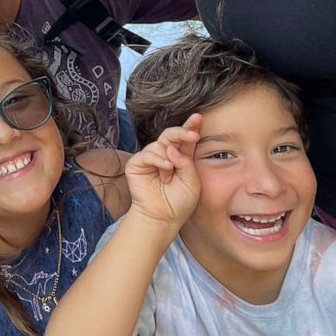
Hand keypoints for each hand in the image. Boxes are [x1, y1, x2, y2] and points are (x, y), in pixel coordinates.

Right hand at [124, 113, 201, 228]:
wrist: (163, 217)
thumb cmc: (180, 201)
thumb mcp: (192, 181)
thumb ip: (186, 163)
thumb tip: (171, 148)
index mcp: (180, 157)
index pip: (185, 138)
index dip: (190, 126)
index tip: (198, 117)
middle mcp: (164, 154)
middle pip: (171, 134)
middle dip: (181, 132)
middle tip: (192, 135)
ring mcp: (150, 158)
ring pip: (160, 145)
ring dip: (168, 159)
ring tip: (170, 176)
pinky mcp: (137, 163)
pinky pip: (148, 154)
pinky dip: (158, 160)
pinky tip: (165, 169)